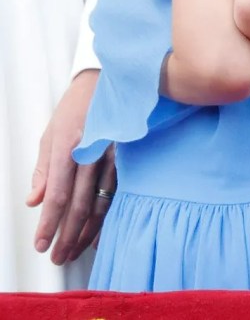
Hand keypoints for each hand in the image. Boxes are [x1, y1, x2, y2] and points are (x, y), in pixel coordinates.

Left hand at [25, 70, 116, 263]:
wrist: (113, 79)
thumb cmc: (78, 105)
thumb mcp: (51, 132)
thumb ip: (43, 168)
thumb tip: (35, 201)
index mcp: (68, 146)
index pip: (57, 195)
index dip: (49, 224)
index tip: (42, 244)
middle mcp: (92, 153)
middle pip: (79, 204)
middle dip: (68, 235)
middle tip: (59, 257)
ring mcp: (113, 154)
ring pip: (101, 201)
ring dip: (88, 230)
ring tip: (77, 250)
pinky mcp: (128, 155)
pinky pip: (118, 190)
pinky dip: (109, 214)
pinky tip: (103, 230)